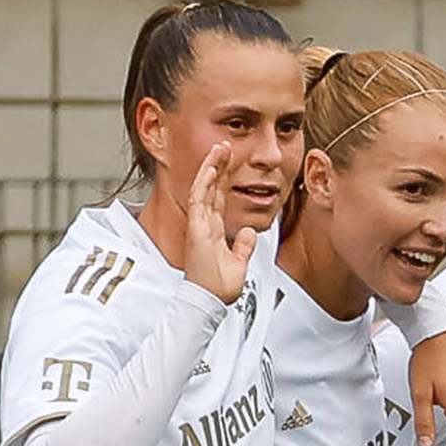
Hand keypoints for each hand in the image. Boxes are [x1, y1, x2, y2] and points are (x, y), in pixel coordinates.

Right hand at [182, 142, 258, 304]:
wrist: (209, 301)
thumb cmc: (219, 287)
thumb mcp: (239, 262)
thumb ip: (243, 246)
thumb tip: (249, 233)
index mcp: (213, 230)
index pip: (219, 197)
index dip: (224, 179)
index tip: (231, 161)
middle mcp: (205, 224)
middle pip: (211, 187)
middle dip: (219, 165)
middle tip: (225, 145)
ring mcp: (199, 224)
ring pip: (204, 188)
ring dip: (212, 166)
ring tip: (220, 147)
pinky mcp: (196, 228)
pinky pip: (199, 199)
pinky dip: (205, 181)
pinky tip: (211, 166)